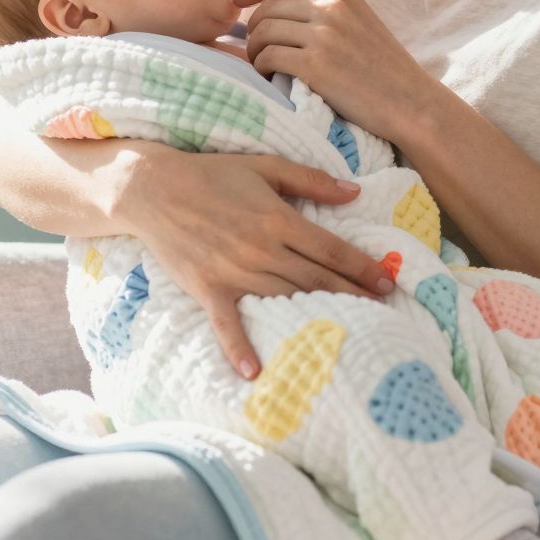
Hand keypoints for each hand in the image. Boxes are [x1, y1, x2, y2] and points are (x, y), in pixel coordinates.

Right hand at [118, 147, 394, 380]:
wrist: (152, 188)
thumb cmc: (212, 174)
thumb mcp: (265, 166)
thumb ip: (311, 180)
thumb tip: (355, 192)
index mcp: (278, 219)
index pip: (331, 249)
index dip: (362, 267)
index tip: (387, 283)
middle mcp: (260, 249)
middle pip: (316, 280)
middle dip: (352, 296)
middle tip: (382, 312)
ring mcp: (233, 272)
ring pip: (285, 300)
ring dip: (316, 318)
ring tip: (347, 336)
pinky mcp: (207, 289)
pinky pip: (227, 324)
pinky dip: (240, 348)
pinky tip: (254, 373)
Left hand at [231, 0, 435, 140]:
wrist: (411, 103)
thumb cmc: (385, 71)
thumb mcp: (362, 23)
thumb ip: (330, 11)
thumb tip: (281, 10)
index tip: (239, 2)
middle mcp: (332, 8)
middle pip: (268, 7)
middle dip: (253, 28)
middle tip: (255, 48)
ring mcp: (323, 36)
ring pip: (263, 31)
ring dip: (254, 50)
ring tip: (262, 65)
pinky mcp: (315, 66)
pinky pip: (268, 57)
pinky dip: (262, 68)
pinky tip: (270, 77)